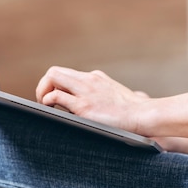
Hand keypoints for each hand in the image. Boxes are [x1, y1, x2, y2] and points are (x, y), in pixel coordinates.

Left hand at [35, 67, 149, 133]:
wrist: (145, 115)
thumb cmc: (135, 112)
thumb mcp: (117, 96)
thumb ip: (107, 95)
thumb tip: (120, 102)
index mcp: (95, 78)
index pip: (66, 74)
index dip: (54, 85)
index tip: (51, 98)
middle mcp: (88, 80)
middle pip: (55, 72)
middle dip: (44, 86)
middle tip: (43, 102)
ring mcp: (85, 91)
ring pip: (52, 77)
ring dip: (42, 91)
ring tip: (44, 106)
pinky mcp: (83, 106)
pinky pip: (55, 96)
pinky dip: (47, 101)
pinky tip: (50, 110)